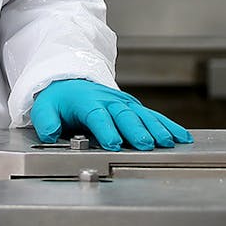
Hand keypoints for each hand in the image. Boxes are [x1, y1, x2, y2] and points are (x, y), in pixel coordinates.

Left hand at [31, 79, 192, 150]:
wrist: (71, 82)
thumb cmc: (60, 98)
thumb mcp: (45, 108)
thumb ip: (47, 122)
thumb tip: (51, 134)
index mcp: (87, 102)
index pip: (97, 115)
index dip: (106, 129)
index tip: (113, 142)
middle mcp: (109, 101)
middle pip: (125, 116)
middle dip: (136, 130)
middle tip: (145, 144)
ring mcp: (125, 104)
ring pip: (143, 116)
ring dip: (156, 128)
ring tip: (167, 142)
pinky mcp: (135, 108)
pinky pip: (154, 116)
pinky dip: (168, 125)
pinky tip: (180, 136)